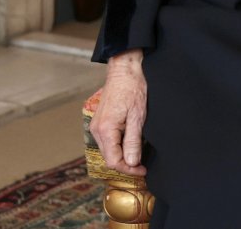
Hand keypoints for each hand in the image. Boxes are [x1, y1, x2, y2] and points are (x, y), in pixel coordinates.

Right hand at [89, 49, 148, 175]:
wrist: (124, 70)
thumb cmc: (133, 88)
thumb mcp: (137, 116)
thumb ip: (133, 141)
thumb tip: (131, 162)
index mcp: (105, 130)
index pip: (113, 161)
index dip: (129, 169)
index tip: (143, 171)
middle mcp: (97, 130)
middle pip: (109, 158)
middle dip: (126, 165)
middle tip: (143, 167)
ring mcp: (97, 126)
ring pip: (108, 150)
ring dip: (122, 156)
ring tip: (139, 157)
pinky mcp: (101, 122)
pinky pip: (108, 141)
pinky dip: (119, 147)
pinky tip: (131, 146)